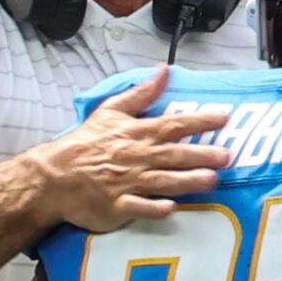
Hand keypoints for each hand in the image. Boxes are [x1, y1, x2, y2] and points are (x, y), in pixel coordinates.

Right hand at [31, 66, 230, 232]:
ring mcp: (126, 183)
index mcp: (136, 133)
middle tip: (227, 156)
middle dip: (201, 154)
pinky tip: (171, 209)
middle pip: (173, 154)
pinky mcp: (117, 206)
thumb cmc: (86, 143)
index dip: (199, 120)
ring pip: (161, 180)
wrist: (54, 176)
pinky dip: (153, 208)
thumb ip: (142, 94)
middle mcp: (136, 157)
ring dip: (186, 180)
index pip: (173, 124)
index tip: (224, 117)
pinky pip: (137, 207)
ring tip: (211, 180)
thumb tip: (164, 71)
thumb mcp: (111, 111)